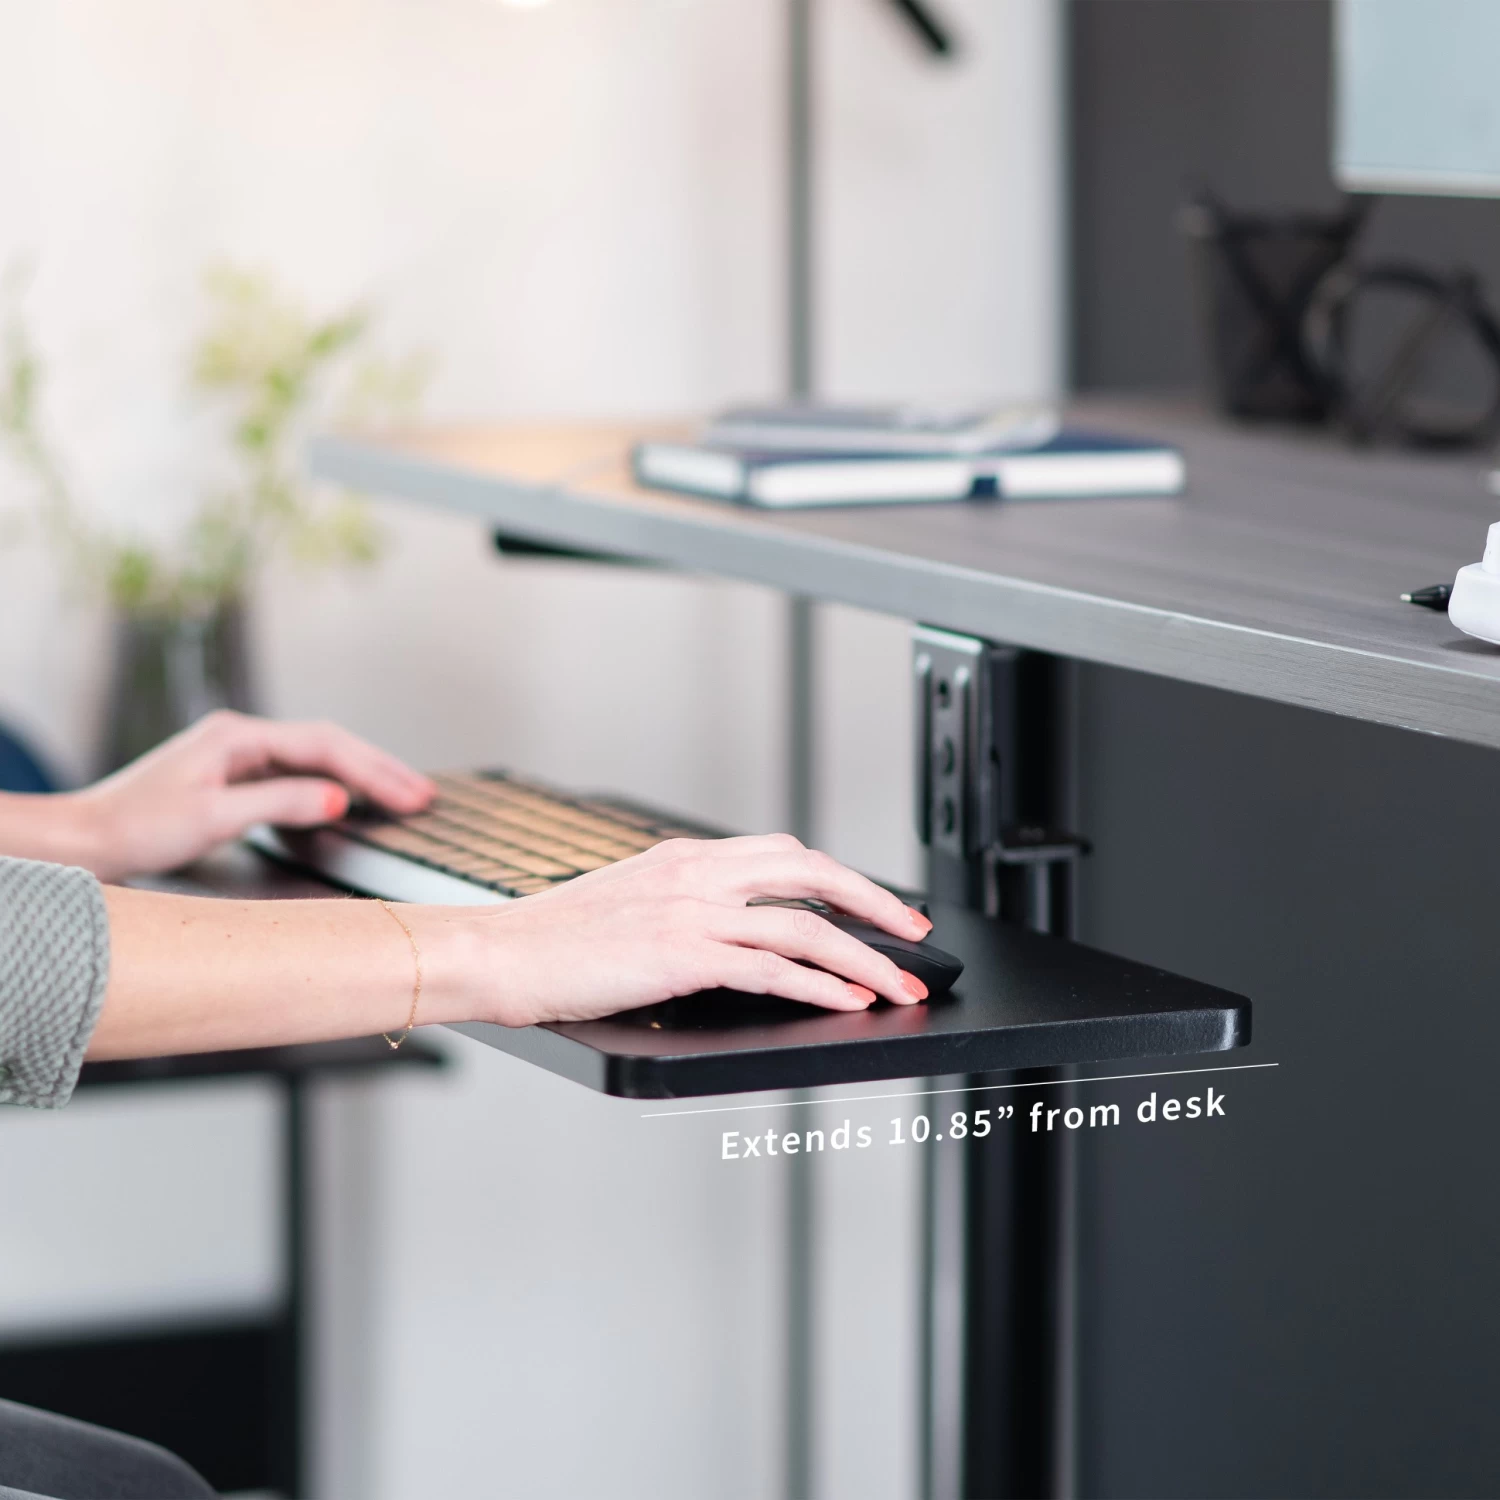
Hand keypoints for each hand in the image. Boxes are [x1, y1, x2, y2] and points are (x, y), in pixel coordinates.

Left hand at [66, 710, 434, 881]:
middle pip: (329, 746)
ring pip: (317, 759)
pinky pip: (299, 776)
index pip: (325, 746)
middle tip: (424, 796)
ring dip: (362, 778)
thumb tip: (341, 798)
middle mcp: (242, 738)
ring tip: (404, 796)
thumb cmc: (136, 828)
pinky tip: (354, 802)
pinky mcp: (234, 779)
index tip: (411, 796)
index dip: (374, 771)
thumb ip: (281, 803)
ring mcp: (238, 757)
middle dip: (380, 770)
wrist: (84, 838)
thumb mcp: (213, 817)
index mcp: (239, 736)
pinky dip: (334, 788)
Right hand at [436, 833, 935, 1025]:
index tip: (875, 905)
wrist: (500, 954)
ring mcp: (691, 911)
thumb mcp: (629, 902)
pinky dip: (818, 986)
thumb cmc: (553, 939)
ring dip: (863, 960)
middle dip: (874, 904)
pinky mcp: (681, 954)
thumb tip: (734, 932)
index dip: (841, 879)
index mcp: (687, 858)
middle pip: (812, 874)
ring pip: (804, 927)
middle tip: (913, 933)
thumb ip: (683, 906)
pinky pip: (770, 968)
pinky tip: (846, 1002)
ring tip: (898, 987)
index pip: (786, 855)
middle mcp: (697, 873)